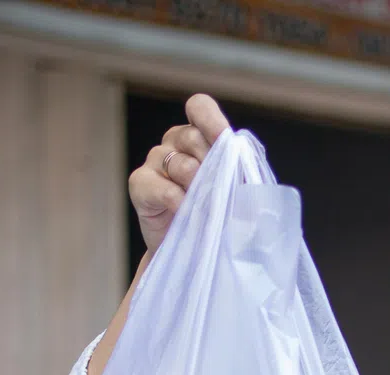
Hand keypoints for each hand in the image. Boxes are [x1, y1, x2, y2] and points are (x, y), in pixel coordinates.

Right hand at [128, 94, 231, 257]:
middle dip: (214, 165)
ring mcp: (155, 161)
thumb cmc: (217, 216)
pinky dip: (179, 202)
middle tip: (222, 191)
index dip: (211, 120)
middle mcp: (174, 143)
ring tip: (208, 208)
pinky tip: (187, 213)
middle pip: (193, 137)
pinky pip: (162, 188)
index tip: (225, 138)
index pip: (199, 108)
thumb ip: (239, 177)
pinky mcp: (140, 185)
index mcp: (198, 137)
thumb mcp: (235, 193)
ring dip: (200, 189)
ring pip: (181, 164)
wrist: (192, 250)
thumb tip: (248, 179)